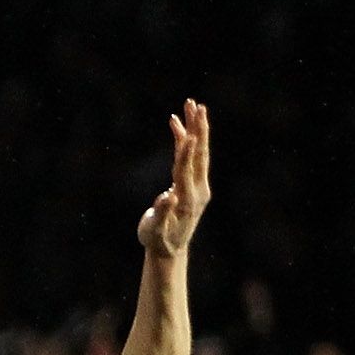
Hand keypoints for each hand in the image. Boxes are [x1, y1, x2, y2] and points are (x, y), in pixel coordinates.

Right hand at [136, 101, 212, 255]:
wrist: (169, 249)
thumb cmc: (157, 240)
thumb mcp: (154, 231)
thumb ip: (160, 214)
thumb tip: (166, 197)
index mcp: (187, 200)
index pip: (187, 170)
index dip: (186, 152)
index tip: (189, 133)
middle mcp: (197, 190)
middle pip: (199, 155)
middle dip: (198, 129)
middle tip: (197, 106)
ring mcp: (197, 186)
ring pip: (198, 152)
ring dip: (195, 128)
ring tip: (191, 105)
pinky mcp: (193, 183)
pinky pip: (190, 157)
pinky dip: (184, 140)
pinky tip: (178, 124)